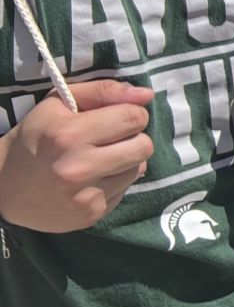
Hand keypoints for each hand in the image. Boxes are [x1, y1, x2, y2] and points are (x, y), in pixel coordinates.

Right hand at [0, 80, 153, 232]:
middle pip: (143, 146)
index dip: (131, 113)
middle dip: (134, 137)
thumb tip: (147, 94)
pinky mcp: (92, 215)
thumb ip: (104, 91)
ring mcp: (86, 196)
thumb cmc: (35, 137)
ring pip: (139, 168)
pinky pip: (126, 189)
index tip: (117, 117)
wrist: (3, 187)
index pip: (134, 117)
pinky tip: (93, 179)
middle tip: (113, 138)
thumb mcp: (59, 103)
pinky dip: (116, 180)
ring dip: (127, 160)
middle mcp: (79, 168)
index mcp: (70, 135)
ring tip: (101, 158)